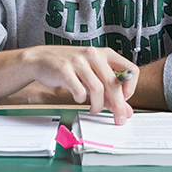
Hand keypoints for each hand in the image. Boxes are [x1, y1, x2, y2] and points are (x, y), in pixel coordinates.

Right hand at [21, 45, 138, 124]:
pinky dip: (81, 99)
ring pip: (97, 89)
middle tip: (119, 118)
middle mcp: (94, 54)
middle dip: (118, 105)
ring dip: (98, 105)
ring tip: (94, 109)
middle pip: (114, 84)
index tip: (124, 99)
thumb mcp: (93, 73)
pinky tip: (79, 98)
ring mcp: (79, 61)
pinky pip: (79, 90)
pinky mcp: (64, 70)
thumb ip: (109, 90)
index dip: (131, 88)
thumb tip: (125, 110)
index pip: (130, 70)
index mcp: (105, 53)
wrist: (41, 58)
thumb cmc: (70, 66)